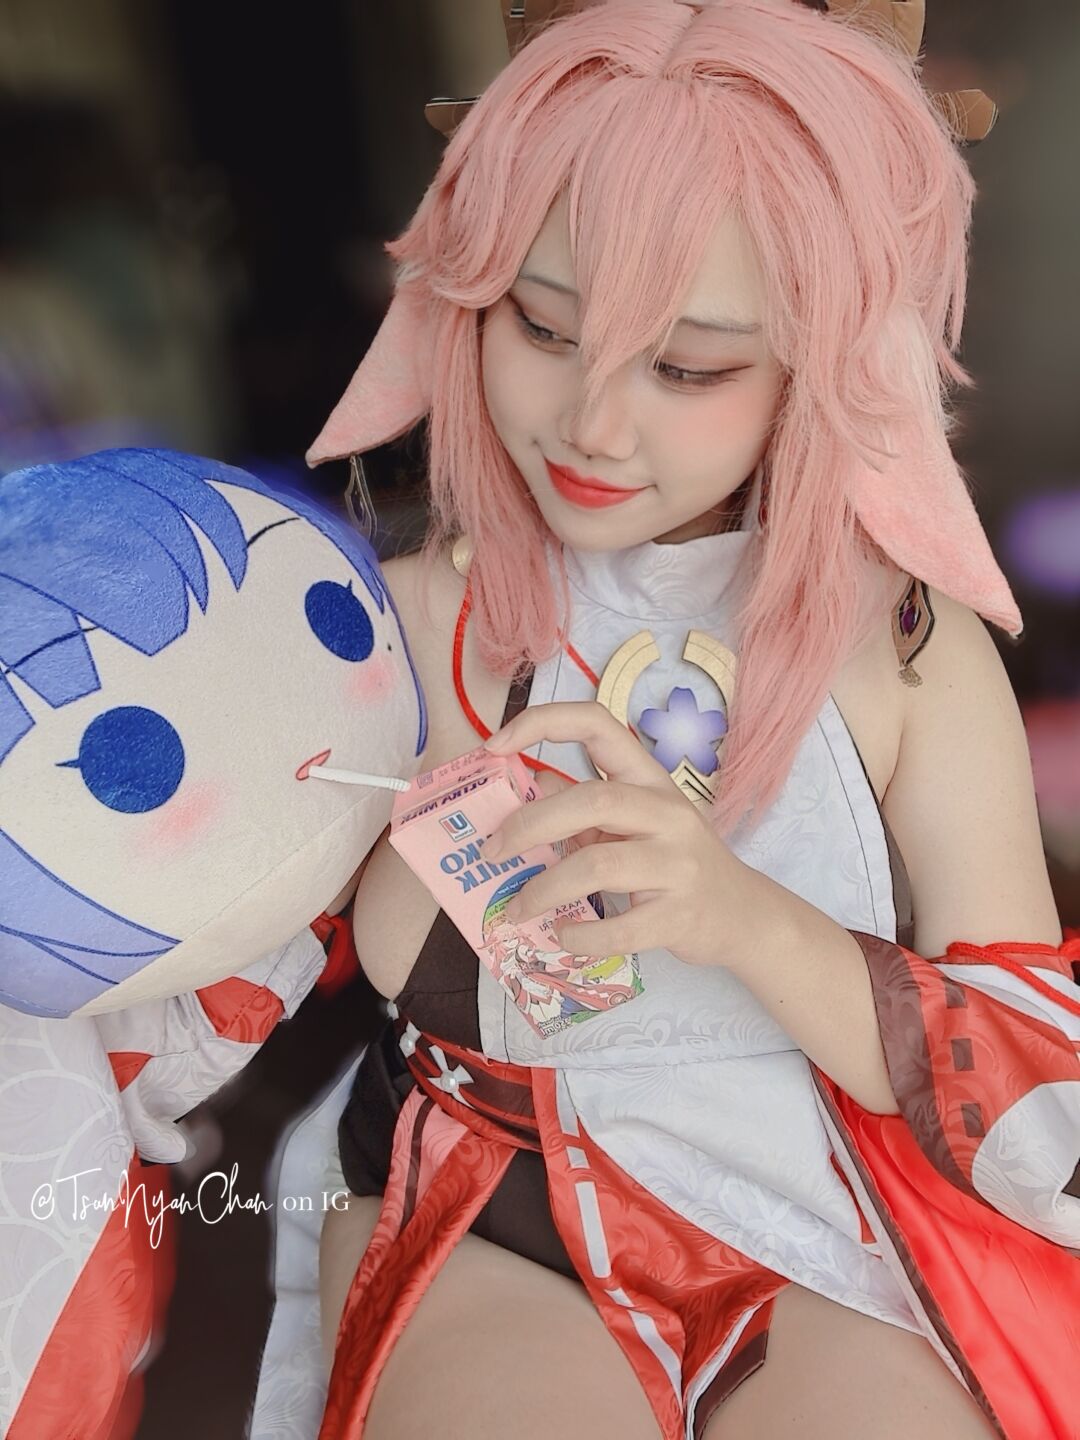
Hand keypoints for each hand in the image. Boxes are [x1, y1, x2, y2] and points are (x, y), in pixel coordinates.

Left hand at [482, 700, 763, 968]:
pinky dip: (582, 934)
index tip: (495, 745)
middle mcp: (668, 812)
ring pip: (598, 865)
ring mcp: (678, 863)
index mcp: (650, 779)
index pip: (598, 724)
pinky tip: (564, 935)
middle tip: (492, 852)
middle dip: (529, 824)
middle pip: (591, 799)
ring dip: (544, 888)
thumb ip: (584, 806)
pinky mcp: (680, 916)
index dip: (543, 723)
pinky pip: (620, 927)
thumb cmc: (675, 863)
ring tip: (517, 908)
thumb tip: (526, 786)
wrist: (743, 916)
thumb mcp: (634, 823)